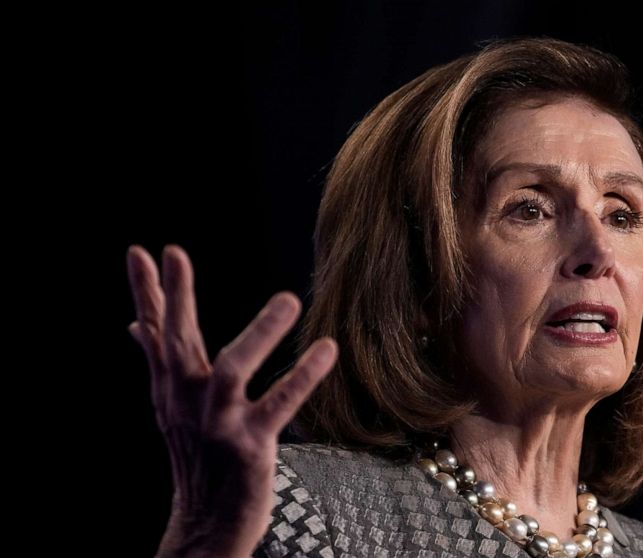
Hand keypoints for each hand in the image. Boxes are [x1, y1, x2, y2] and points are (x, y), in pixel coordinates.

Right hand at [127, 244, 337, 557]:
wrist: (205, 526)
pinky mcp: (250, 446)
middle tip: (172, 254)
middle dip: (174, 298)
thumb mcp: (173, 407)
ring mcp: (218, 423)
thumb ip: (160, 361)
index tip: (141, 252)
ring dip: (259, 334)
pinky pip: (279, 406)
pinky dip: (303, 378)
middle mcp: (188, 401)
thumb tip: (133, 326)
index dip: (148, 294)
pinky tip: (327, 350)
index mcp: (173, 388)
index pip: (157, 334)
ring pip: (229, 370)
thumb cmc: (197, 458)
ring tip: (289, 299)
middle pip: (177, 343)